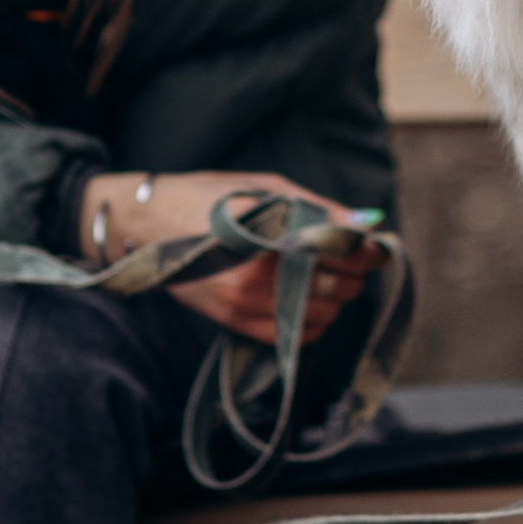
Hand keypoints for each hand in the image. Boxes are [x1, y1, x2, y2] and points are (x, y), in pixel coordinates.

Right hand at [78, 168, 380, 345]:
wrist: (148, 224)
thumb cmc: (209, 197)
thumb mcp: (266, 188)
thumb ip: (318, 209)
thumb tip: (368, 223)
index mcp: (272, 234)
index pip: (344, 252)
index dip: (368, 250)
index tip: (375, 244)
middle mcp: (260, 275)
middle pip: (340, 286)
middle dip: (352, 271)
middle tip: (344, 255)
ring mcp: (246, 304)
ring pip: (323, 315)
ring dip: (333, 298)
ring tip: (319, 275)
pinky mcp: (235, 322)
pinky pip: (296, 336)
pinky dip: (311, 320)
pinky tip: (300, 297)